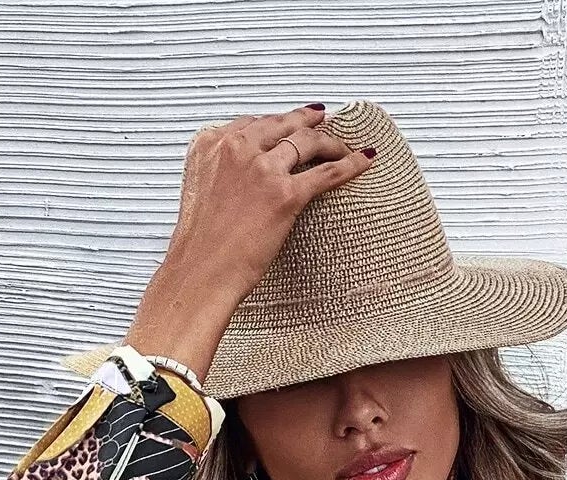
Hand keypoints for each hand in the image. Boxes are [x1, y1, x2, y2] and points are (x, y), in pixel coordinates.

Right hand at [166, 104, 376, 300]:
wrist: (201, 272)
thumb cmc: (200, 245)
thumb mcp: (199, 192)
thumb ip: (219, 172)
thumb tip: (239, 177)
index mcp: (210, 143)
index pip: (252, 123)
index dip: (277, 123)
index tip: (291, 123)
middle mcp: (236, 148)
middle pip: (281, 124)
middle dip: (306, 121)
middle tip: (323, 120)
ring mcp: (261, 169)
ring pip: (307, 142)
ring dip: (330, 142)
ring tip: (344, 145)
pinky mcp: (284, 195)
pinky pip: (326, 173)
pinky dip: (351, 164)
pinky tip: (367, 159)